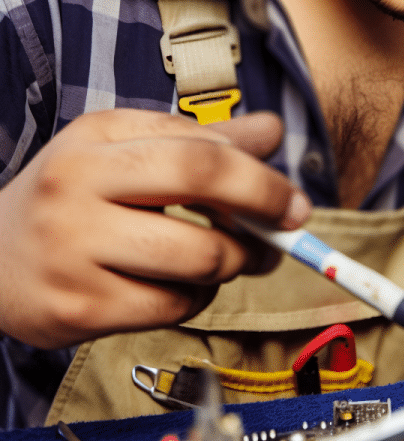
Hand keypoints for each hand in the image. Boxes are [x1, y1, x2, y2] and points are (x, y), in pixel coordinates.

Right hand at [0, 109, 310, 348]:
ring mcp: (74, 254)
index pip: (201, 153)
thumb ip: (202, 138)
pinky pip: (174, 308)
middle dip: (262, 215)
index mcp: (97, 139)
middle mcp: (78, 191)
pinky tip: (183, 282)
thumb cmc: (75, 191)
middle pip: (202, 201)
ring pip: (198, 264)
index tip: (292, 198)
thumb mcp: (127, 145)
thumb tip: (271, 130)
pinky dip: (197, 296)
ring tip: (227, 254)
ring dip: (232, 263)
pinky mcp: (78, 309)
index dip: (260, 177)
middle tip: (285, 229)